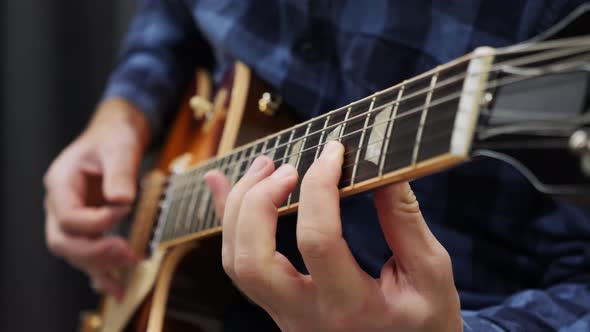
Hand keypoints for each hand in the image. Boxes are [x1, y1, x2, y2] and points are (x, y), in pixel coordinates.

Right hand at [43, 98, 149, 299]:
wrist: (115, 135)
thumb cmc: (113, 137)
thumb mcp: (119, 147)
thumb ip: (120, 173)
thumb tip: (122, 201)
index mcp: (61, 182)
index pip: (69, 215)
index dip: (97, 220)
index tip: (125, 209)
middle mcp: (60, 204)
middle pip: (62, 241)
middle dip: (94, 251)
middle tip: (127, 252)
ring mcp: (71, 217)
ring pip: (74, 252)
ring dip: (99, 265)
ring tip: (127, 272)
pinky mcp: (87, 227)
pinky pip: (88, 254)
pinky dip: (101, 272)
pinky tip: (118, 287)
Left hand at [204, 141, 461, 331]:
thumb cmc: (424, 322)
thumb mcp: (431, 276)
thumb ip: (406, 222)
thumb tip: (382, 171)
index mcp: (351, 308)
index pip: (318, 240)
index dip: (320, 187)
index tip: (333, 152)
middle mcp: (306, 316)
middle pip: (251, 260)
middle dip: (258, 202)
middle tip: (284, 167)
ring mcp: (285, 315)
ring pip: (236, 264)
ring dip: (238, 208)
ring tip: (264, 166)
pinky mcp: (279, 307)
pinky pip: (240, 264)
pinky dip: (229, 221)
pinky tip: (224, 186)